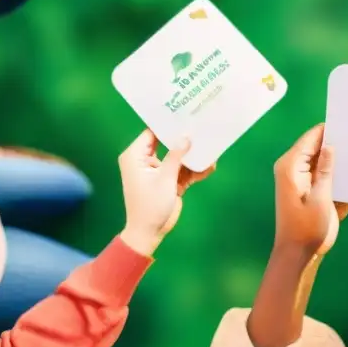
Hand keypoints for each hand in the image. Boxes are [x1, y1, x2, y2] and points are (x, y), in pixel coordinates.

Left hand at [118, 130, 213, 255]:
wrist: (150, 233)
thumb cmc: (150, 205)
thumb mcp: (164, 178)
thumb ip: (176, 156)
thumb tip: (186, 136)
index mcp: (136, 156)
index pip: (152, 133)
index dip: (167, 124)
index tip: (184, 113)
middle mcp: (146, 160)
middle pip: (167, 143)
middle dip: (184, 138)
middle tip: (202, 125)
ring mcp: (159, 170)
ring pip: (178, 157)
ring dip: (193, 156)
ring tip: (212, 147)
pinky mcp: (169, 180)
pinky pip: (183, 170)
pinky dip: (195, 170)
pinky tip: (210, 166)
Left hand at [273, 124, 347, 256]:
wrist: (298, 254)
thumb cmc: (307, 228)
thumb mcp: (320, 198)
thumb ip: (325, 170)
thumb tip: (331, 144)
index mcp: (291, 166)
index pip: (311, 138)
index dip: (329, 129)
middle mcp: (293, 168)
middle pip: (316, 146)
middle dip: (336, 142)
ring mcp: (300, 178)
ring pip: (321, 159)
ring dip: (338, 158)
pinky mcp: (309, 188)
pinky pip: (322, 173)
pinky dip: (335, 173)